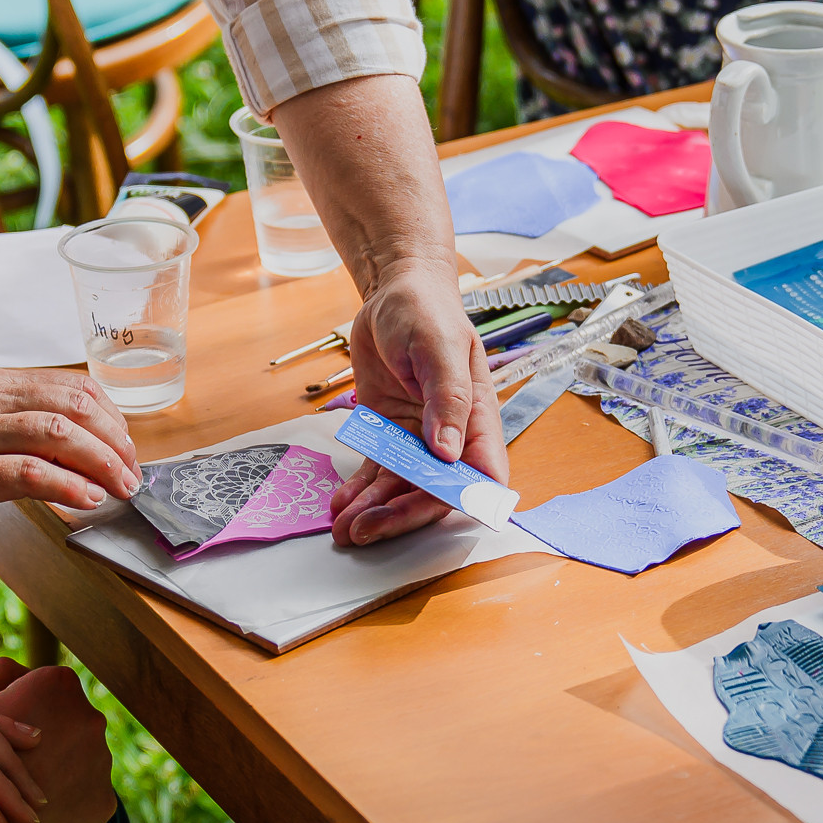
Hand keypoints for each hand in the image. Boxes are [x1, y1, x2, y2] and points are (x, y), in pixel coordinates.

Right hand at [0, 370, 138, 540]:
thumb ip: (22, 430)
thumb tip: (85, 452)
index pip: (72, 387)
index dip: (111, 417)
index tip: (126, 447)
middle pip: (74, 407)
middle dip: (115, 441)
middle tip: (131, 473)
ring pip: (59, 435)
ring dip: (102, 464)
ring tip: (119, 488)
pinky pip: (30, 473)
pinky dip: (67, 486)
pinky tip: (86, 499)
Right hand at [0, 657, 119, 822]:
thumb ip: (1, 674)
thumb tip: (23, 669)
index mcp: (59, 683)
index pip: (48, 691)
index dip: (27, 711)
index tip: (10, 731)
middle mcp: (92, 717)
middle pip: (70, 726)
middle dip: (51, 740)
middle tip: (20, 762)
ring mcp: (102, 761)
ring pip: (81, 762)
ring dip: (62, 771)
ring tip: (25, 792)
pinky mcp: (105, 801)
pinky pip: (86, 800)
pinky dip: (68, 805)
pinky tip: (39, 815)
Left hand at [328, 263, 506, 546]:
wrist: (394, 293)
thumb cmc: (426, 311)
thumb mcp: (438, 346)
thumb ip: (447, 397)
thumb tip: (448, 454)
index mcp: (477, 418)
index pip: (481, 474)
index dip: (461, 502)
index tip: (427, 514)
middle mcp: (451, 436)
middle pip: (434, 492)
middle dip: (401, 516)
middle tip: (364, 530)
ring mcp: (418, 438)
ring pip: (401, 489)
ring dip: (375, 512)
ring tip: (343, 529)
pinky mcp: (389, 435)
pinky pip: (377, 473)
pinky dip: (360, 493)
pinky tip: (341, 504)